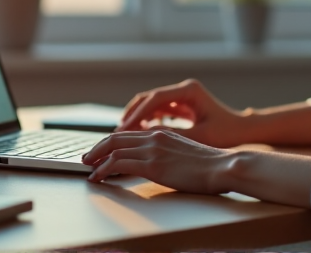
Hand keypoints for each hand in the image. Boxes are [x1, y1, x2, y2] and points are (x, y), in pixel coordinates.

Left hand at [82, 128, 232, 192]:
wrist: (223, 167)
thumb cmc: (211, 166)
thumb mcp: (187, 154)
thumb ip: (170, 153)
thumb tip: (160, 164)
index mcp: (163, 133)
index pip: (130, 134)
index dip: (112, 142)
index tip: (102, 151)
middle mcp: (155, 136)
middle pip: (116, 138)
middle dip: (98, 149)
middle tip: (87, 158)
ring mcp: (153, 149)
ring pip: (113, 149)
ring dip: (97, 160)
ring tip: (88, 170)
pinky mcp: (152, 164)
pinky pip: (118, 164)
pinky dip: (103, 170)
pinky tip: (98, 178)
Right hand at [117, 79, 249, 147]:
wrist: (244, 130)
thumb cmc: (227, 133)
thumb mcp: (200, 136)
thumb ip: (173, 136)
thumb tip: (145, 138)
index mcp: (189, 91)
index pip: (155, 99)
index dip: (137, 113)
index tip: (124, 127)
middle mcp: (184, 89)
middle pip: (150, 98)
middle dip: (133, 114)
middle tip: (118, 132)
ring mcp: (182, 96)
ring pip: (152, 104)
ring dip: (138, 117)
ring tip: (125, 134)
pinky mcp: (182, 105)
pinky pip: (159, 110)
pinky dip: (148, 120)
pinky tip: (140, 133)